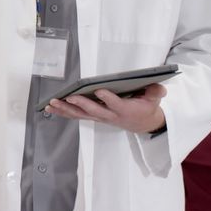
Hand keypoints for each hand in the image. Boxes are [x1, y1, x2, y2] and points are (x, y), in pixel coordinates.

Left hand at [43, 84, 166, 133]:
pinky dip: (63, 112)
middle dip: (81, 103)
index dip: (108, 98)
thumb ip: (156, 93)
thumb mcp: (155, 100)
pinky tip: (50, 107)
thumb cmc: (146, 107)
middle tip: (69, 96)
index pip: (116, 104)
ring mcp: (100, 117)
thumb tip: (160, 87)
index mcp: (125, 110)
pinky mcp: (93, 117)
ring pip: (80, 114)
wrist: (143, 123)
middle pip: (93, 111)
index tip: (100, 90)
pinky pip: (76, 115)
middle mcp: (110, 115)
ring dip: (65, 109)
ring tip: (51, 103)